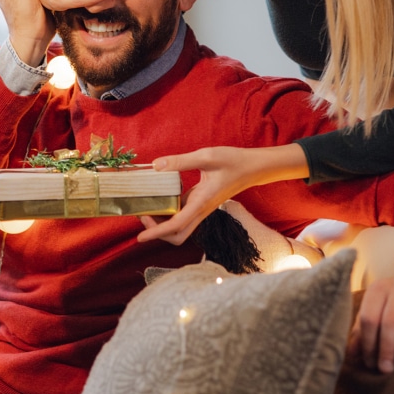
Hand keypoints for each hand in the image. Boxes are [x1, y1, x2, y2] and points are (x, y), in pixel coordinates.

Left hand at [137, 144, 308, 244]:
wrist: (252, 167)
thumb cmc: (233, 161)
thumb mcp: (206, 156)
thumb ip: (180, 161)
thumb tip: (156, 166)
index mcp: (201, 202)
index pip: (176, 225)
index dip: (157, 232)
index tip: (140, 237)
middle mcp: (201, 210)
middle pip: (178, 236)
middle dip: (158, 233)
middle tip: (143, 217)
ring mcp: (201, 209)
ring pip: (180, 228)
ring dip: (163, 224)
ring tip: (147, 208)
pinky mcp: (201, 203)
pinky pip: (183, 215)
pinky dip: (169, 213)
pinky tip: (161, 198)